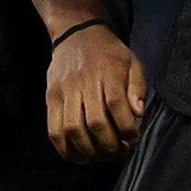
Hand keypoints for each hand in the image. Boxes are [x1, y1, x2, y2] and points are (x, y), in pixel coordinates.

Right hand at [46, 26, 148, 163]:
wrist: (76, 33)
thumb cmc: (109, 53)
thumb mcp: (132, 62)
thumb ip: (138, 87)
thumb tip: (139, 113)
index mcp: (108, 73)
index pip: (117, 106)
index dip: (127, 129)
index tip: (134, 140)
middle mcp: (84, 82)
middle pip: (95, 122)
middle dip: (109, 145)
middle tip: (118, 153)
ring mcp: (64, 91)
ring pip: (72, 128)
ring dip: (87, 150)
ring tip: (99, 157)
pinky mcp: (51, 98)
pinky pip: (53, 129)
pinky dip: (64, 149)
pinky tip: (78, 157)